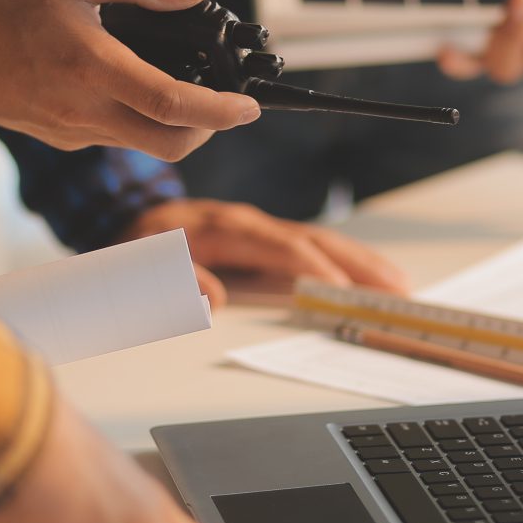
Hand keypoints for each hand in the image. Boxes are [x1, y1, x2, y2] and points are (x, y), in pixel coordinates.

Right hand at [0, 0, 260, 160]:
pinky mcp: (62, 139)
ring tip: (177, 82)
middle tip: (223, 102)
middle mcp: (87, 111)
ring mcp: (74, 132)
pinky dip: (136, 119)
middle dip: (208, 129)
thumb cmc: (5, 3)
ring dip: (173, 124)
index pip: (175, 105)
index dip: (222, 111)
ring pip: (144, 144)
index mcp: (94, 69)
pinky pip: (114, 136)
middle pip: (171, 144)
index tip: (251, 106)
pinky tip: (126, 83)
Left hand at [119, 198, 409, 306]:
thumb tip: (213, 298)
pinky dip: (343, 263)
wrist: (124, 224)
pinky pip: (311, 249)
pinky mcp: (263, 241)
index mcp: (221, 227)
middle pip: (311, 239)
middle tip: (392, 287)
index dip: (307, 264)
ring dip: (359, 262)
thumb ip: (170, 278)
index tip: (335, 288)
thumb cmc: (134, 247)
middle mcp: (247, 223)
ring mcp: (259, 230)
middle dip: (353, 262)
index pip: (275, 244)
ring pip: (319, 242)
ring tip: (397, 284)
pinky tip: (369, 277)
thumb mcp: (139, 263)